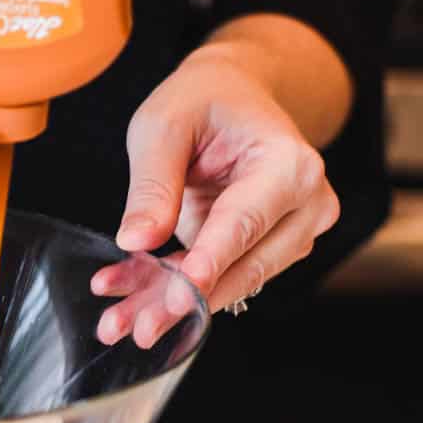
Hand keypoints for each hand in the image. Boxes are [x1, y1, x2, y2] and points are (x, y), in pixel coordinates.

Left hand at [91, 44, 340, 347]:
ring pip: (230, 283)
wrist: (232, 94)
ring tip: (116, 322)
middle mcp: (305, 205)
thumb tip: (137, 242)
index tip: (179, 293)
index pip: (245, 221)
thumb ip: (153, 183)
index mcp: (289, 164)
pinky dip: (171, 290)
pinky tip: (129, 302)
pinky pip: (219, 278)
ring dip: (170, 304)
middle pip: (244, 265)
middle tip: (136, 327)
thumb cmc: (203, 101)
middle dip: (184, 300)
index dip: (211, 260)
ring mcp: (291, 232)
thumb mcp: (162, 125)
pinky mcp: (266, 250)